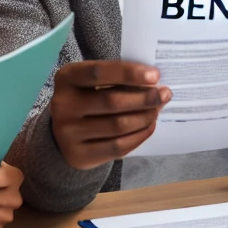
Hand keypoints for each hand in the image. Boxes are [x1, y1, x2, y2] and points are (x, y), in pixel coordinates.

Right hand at [50, 60, 170, 169]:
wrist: (64, 132)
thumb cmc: (88, 96)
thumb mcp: (94, 82)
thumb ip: (118, 79)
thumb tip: (155, 84)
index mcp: (66, 78)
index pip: (99, 72)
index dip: (129, 73)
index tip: (155, 75)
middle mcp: (62, 105)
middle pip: (112, 101)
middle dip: (144, 98)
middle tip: (164, 94)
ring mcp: (68, 133)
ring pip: (118, 126)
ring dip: (145, 117)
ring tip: (157, 109)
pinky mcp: (79, 155)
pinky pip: (117, 147)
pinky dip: (139, 136)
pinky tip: (149, 126)